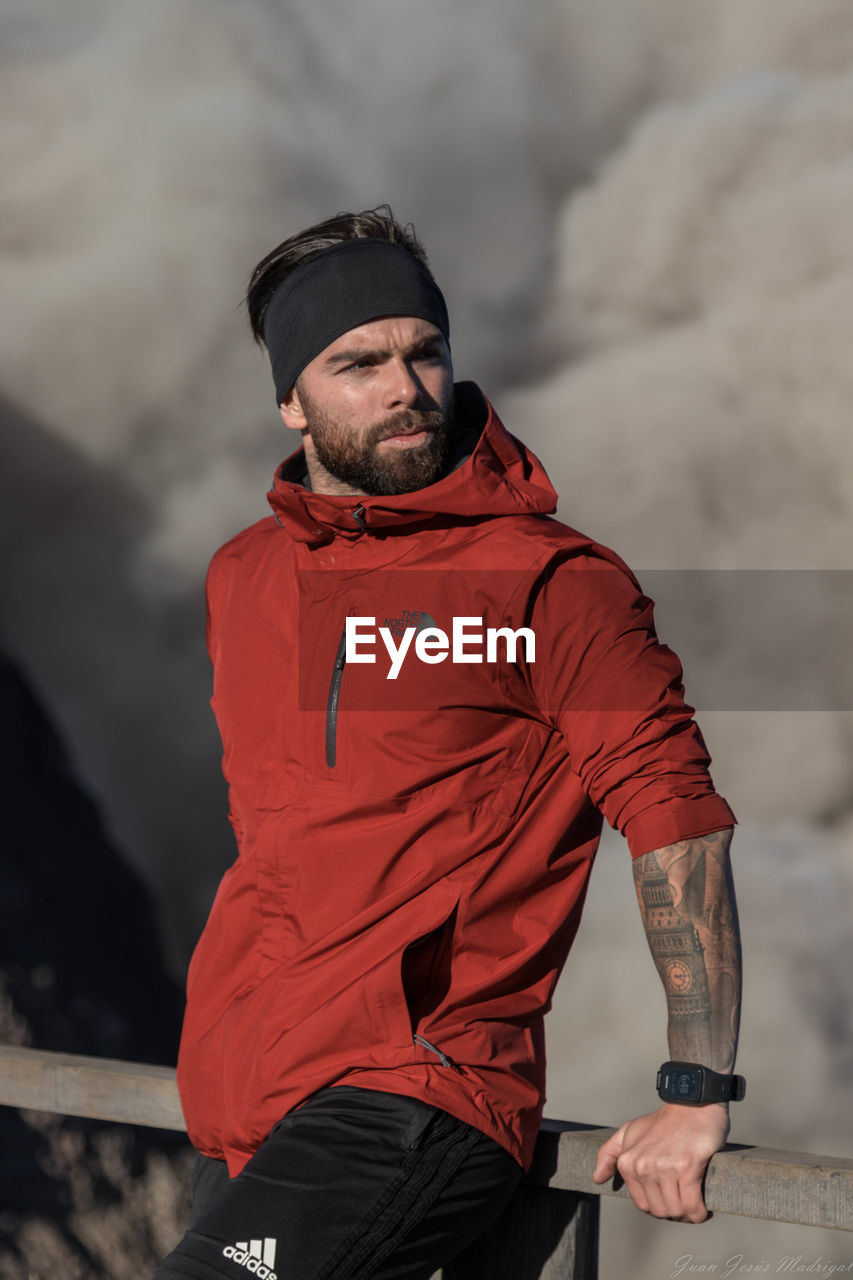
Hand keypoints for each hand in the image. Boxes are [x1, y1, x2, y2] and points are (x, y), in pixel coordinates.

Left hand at [592, 1102, 729, 1222]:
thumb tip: (597, 1178)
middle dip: (675, 1213)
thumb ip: (610, 1153)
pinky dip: (700, 1213)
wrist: (691, 1104)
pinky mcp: (687, 1168)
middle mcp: (643, 1166)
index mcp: (628, 1162)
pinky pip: (692, 1206)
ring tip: (695, 1206)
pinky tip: (704, 1209)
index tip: (671, 1200)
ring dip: (689, 1215)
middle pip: (660, 1211)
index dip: (659, 1207)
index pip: (643, 1205)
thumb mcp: (630, 1131)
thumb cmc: (663, 1121)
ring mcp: (664, 1167)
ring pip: (676, 1211)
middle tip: (686, 1203)